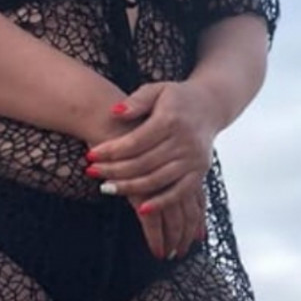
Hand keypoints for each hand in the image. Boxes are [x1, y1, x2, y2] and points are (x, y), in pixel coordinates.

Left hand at [85, 80, 218, 258]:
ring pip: (156, 180)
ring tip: (105, 188)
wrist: (210, 106)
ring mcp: (193, 159)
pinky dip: (161, 203)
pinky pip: (179, 193)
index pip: (135, 141)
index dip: (111, 151)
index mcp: (171, 119)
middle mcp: (184, 141)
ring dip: (128, 187)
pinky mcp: (200, 173)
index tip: (90, 156)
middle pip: (142, 163)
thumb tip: (116, 112)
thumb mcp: (157, 90)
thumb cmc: (176, 98)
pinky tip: (140, 209)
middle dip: (113, 170)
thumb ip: (137, 100)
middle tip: (90, 172)